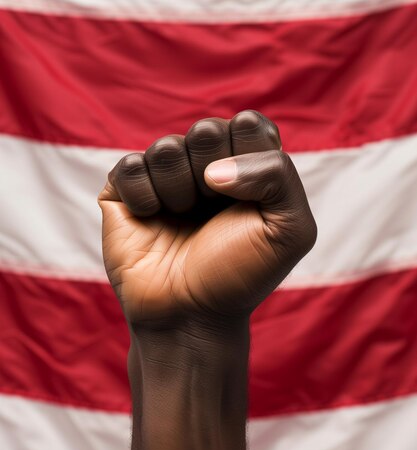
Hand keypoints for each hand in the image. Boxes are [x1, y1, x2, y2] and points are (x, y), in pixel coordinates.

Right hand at [98, 110, 315, 323]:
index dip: (250, 163)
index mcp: (247, 168)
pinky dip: (144, 199)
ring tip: (182, 224)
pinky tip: (152, 223)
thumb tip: (214, 168)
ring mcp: (164, 178)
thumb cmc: (240, 274)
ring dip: (179, 194)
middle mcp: (205, 167)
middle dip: (213, 178)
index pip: (250, 124)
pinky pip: (130, 167)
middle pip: (207, 129)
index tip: (249, 204)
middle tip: (212, 216)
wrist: (192, 317)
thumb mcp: (290, 229)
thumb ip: (278, 174)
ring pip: (166, 148)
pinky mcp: (125, 192)